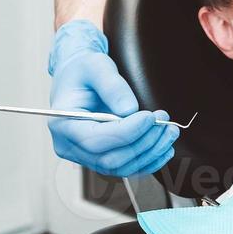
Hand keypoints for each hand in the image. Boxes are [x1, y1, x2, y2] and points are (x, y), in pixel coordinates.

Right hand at [47, 20, 177, 176]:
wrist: (76, 78)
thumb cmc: (83, 70)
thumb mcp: (96, 66)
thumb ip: (112, 85)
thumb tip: (130, 110)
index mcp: (63, 124)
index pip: (95, 140)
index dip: (127, 132)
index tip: (150, 116)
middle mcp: (70, 146)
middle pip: (110, 159)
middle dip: (143, 143)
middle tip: (164, 122)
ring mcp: (84, 156)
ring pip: (120, 167)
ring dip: (150, 153)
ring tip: (169, 132)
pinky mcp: (99, 157)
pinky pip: (124, 168)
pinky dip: (147, 161)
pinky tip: (164, 148)